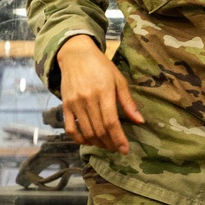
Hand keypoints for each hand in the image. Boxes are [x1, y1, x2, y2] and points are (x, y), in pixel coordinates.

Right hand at [57, 35, 143, 153]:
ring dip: (97, 143)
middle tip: (117, 148)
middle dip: (110, 143)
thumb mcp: (119, 79)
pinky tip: (89, 141)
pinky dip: (79, 139)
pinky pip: (70, 128)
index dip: (118, 138)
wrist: (76, 55)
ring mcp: (75, 103)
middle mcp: (88, 99)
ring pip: (86, 132)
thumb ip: (128, 101)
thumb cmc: (101, 66)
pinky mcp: (65, 106)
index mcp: (104, 92)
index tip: (125, 150)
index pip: (111, 122)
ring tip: (107, 145)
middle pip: (99, 130)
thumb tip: (140, 121)